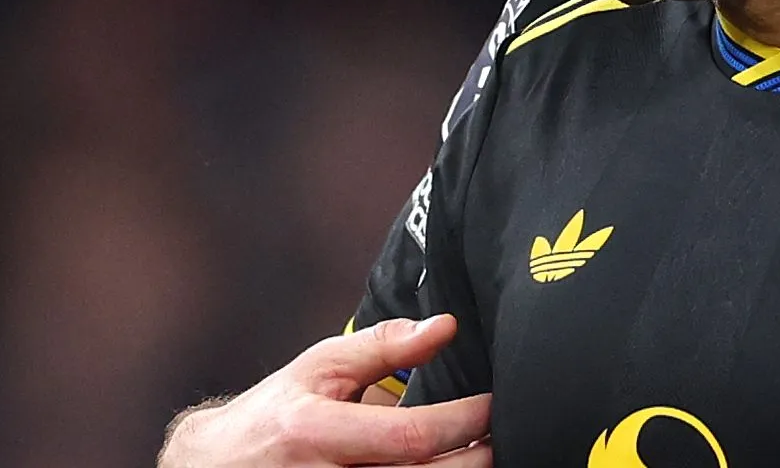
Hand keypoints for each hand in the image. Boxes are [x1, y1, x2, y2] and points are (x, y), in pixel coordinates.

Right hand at [159, 315, 491, 467]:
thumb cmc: (275, 414)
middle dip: (476, 460)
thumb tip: (446, 326)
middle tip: (503, 435)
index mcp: (315, 433)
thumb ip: (383, 346)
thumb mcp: (318, 369)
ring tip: (483, 456)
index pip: (411, 437)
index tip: (494, 405)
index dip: (465, 421)